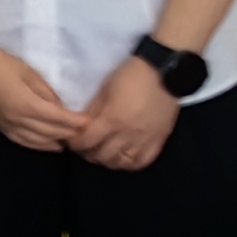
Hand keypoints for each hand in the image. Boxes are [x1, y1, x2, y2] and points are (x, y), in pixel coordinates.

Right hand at [0, 38, 80, 151]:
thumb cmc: (1, 63)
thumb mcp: (29, 73)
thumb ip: (46, 92)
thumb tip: (59, 107)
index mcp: (27, 105)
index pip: (59, 119)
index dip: (76, 122)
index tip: (89, 122)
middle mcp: (18, 120)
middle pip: (50, 132)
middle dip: (69, 133)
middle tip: (84, 131)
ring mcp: (8, 126)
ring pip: (37, 141)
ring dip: (55, 141)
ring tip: (69, 141)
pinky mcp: (0, 127)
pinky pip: (22, 142)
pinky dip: (38, 145)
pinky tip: (48, 145)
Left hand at [71, 57, 182, 171]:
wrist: (164, 72)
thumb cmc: (130, 76)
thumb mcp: (105, 89)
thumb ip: (93, 110)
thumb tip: (81, 125)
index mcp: (112, 119)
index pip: (87, 142)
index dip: (75, 144)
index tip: (72, 141)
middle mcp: (128, 134)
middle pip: (102, 156)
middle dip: (89, 153)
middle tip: (85, 147)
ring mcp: (145, 139)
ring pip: (121, 163)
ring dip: (108, 161)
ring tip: (103, 153)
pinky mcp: (159, 141)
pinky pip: (142, 162)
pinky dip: (129, 164)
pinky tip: (122, 157)